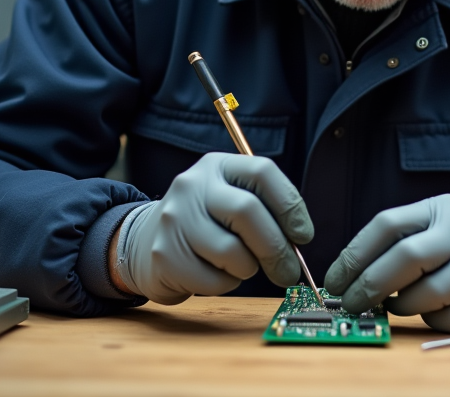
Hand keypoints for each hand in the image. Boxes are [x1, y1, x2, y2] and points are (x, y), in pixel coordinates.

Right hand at [115, 152, 312, 304]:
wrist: (145, 242)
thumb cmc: (206, 224)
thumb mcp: (231, 200)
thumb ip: (265, 210)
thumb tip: (300, 241)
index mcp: (218, 165)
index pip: (263, 172)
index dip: (290, 206)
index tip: (304, 236)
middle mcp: (193, 185)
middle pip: (247, 212)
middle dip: (276, 247)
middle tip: (288, 271)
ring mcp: (174, 218)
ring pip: (232, 251)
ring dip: (248, 268)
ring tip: (240, 266)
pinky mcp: (164, 255)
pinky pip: (213, 280)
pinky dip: (225, 284)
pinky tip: (214, 274)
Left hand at [324, 194, 449, 331]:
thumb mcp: (436, 226)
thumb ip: (398, 241)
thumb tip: (346, 276)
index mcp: (441, 207)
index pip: (387, 224)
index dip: (353, 255)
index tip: (334, 280)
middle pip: (405, 258)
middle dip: (368, 285)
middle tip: (350, 303)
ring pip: (425, 295)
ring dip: (401, 306)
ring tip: (396, 304)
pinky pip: (447, 319)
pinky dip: (430, 320)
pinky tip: (433, 311)